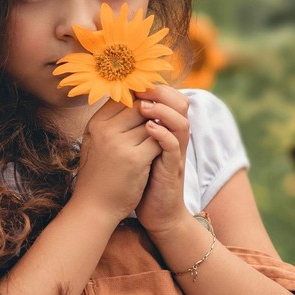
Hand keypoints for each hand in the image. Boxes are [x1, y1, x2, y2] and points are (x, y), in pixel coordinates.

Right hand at [72, 96, 161, 224]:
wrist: (94, 208)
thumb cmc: (98, 174)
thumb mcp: (96, 142)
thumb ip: (110, 122)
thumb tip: (132, 99)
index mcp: (95, 124)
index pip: (123, 98)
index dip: (138, 102)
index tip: (145, 113)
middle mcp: (105, 130)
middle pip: (140, 107)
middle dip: (151, 117)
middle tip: (152, 130)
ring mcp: (120, 144)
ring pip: (152, 123)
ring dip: (157, 133)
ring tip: (151, 145)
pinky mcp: (135, 159)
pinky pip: (159, 141)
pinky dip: (162, 146)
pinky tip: (155, 157)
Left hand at [133, 86, 190, 234]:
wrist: (154, 213)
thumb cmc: (141, 181)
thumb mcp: (135, 150)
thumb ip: (131, 130)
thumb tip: (113, 107)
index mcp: (165, 131)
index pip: (168, 99)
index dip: (154, 87)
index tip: (133, 80)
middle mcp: (174, 138)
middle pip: (179, 104)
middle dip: (161, 92)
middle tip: (142, 86)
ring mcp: (175, 153)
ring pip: (181, 122)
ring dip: (163, 110)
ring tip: (145, 106)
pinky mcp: (173, 169)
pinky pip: (174, 147)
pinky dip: (163, 135)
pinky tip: (149, 128)